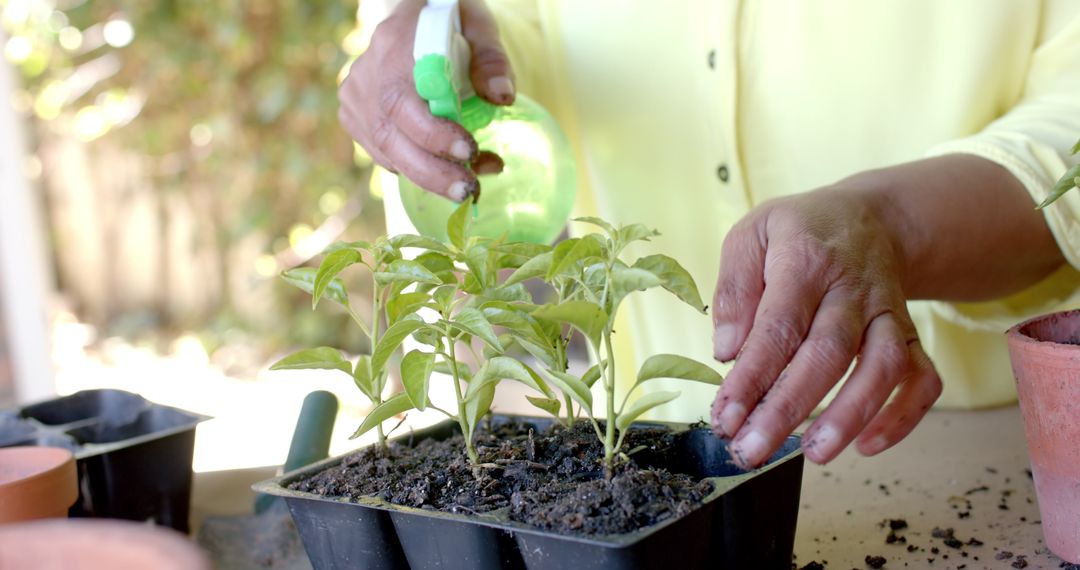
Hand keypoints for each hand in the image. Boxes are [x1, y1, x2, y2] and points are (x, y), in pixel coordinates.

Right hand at [338, 0, 511, 200]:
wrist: (412, 18)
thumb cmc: (449, 22)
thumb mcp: (479, 26)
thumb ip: (491, 59)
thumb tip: (502, 97)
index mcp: (394, 44)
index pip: (403, 100)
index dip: (433, 134)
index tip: (469, 150)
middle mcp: (367, 73)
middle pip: (390, 135)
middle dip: (432, 172)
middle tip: (470, 190)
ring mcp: (356, 97)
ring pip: (386, 151)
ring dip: (429, 176)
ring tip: (470, 184)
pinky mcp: (354, 116)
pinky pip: (383, 153)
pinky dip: (416, 169)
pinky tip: (448, 169)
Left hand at [709, 185, 942, 467]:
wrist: (871, 216)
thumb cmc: (798, 232)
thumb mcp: (751, 235)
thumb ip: (734, 289)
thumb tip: (727, 350)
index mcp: (805, 261)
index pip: (778, 326)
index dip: (751, 377)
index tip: (726, 417)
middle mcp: (852, 289)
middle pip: (827, 353)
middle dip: (788, 407)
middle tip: (753, 449)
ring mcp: (887, 312)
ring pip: (882, 367)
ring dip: (850, 415)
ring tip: (814, 453)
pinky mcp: (909, 333)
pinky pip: (922, 378)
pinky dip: (903, 415)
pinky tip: (869, 446)